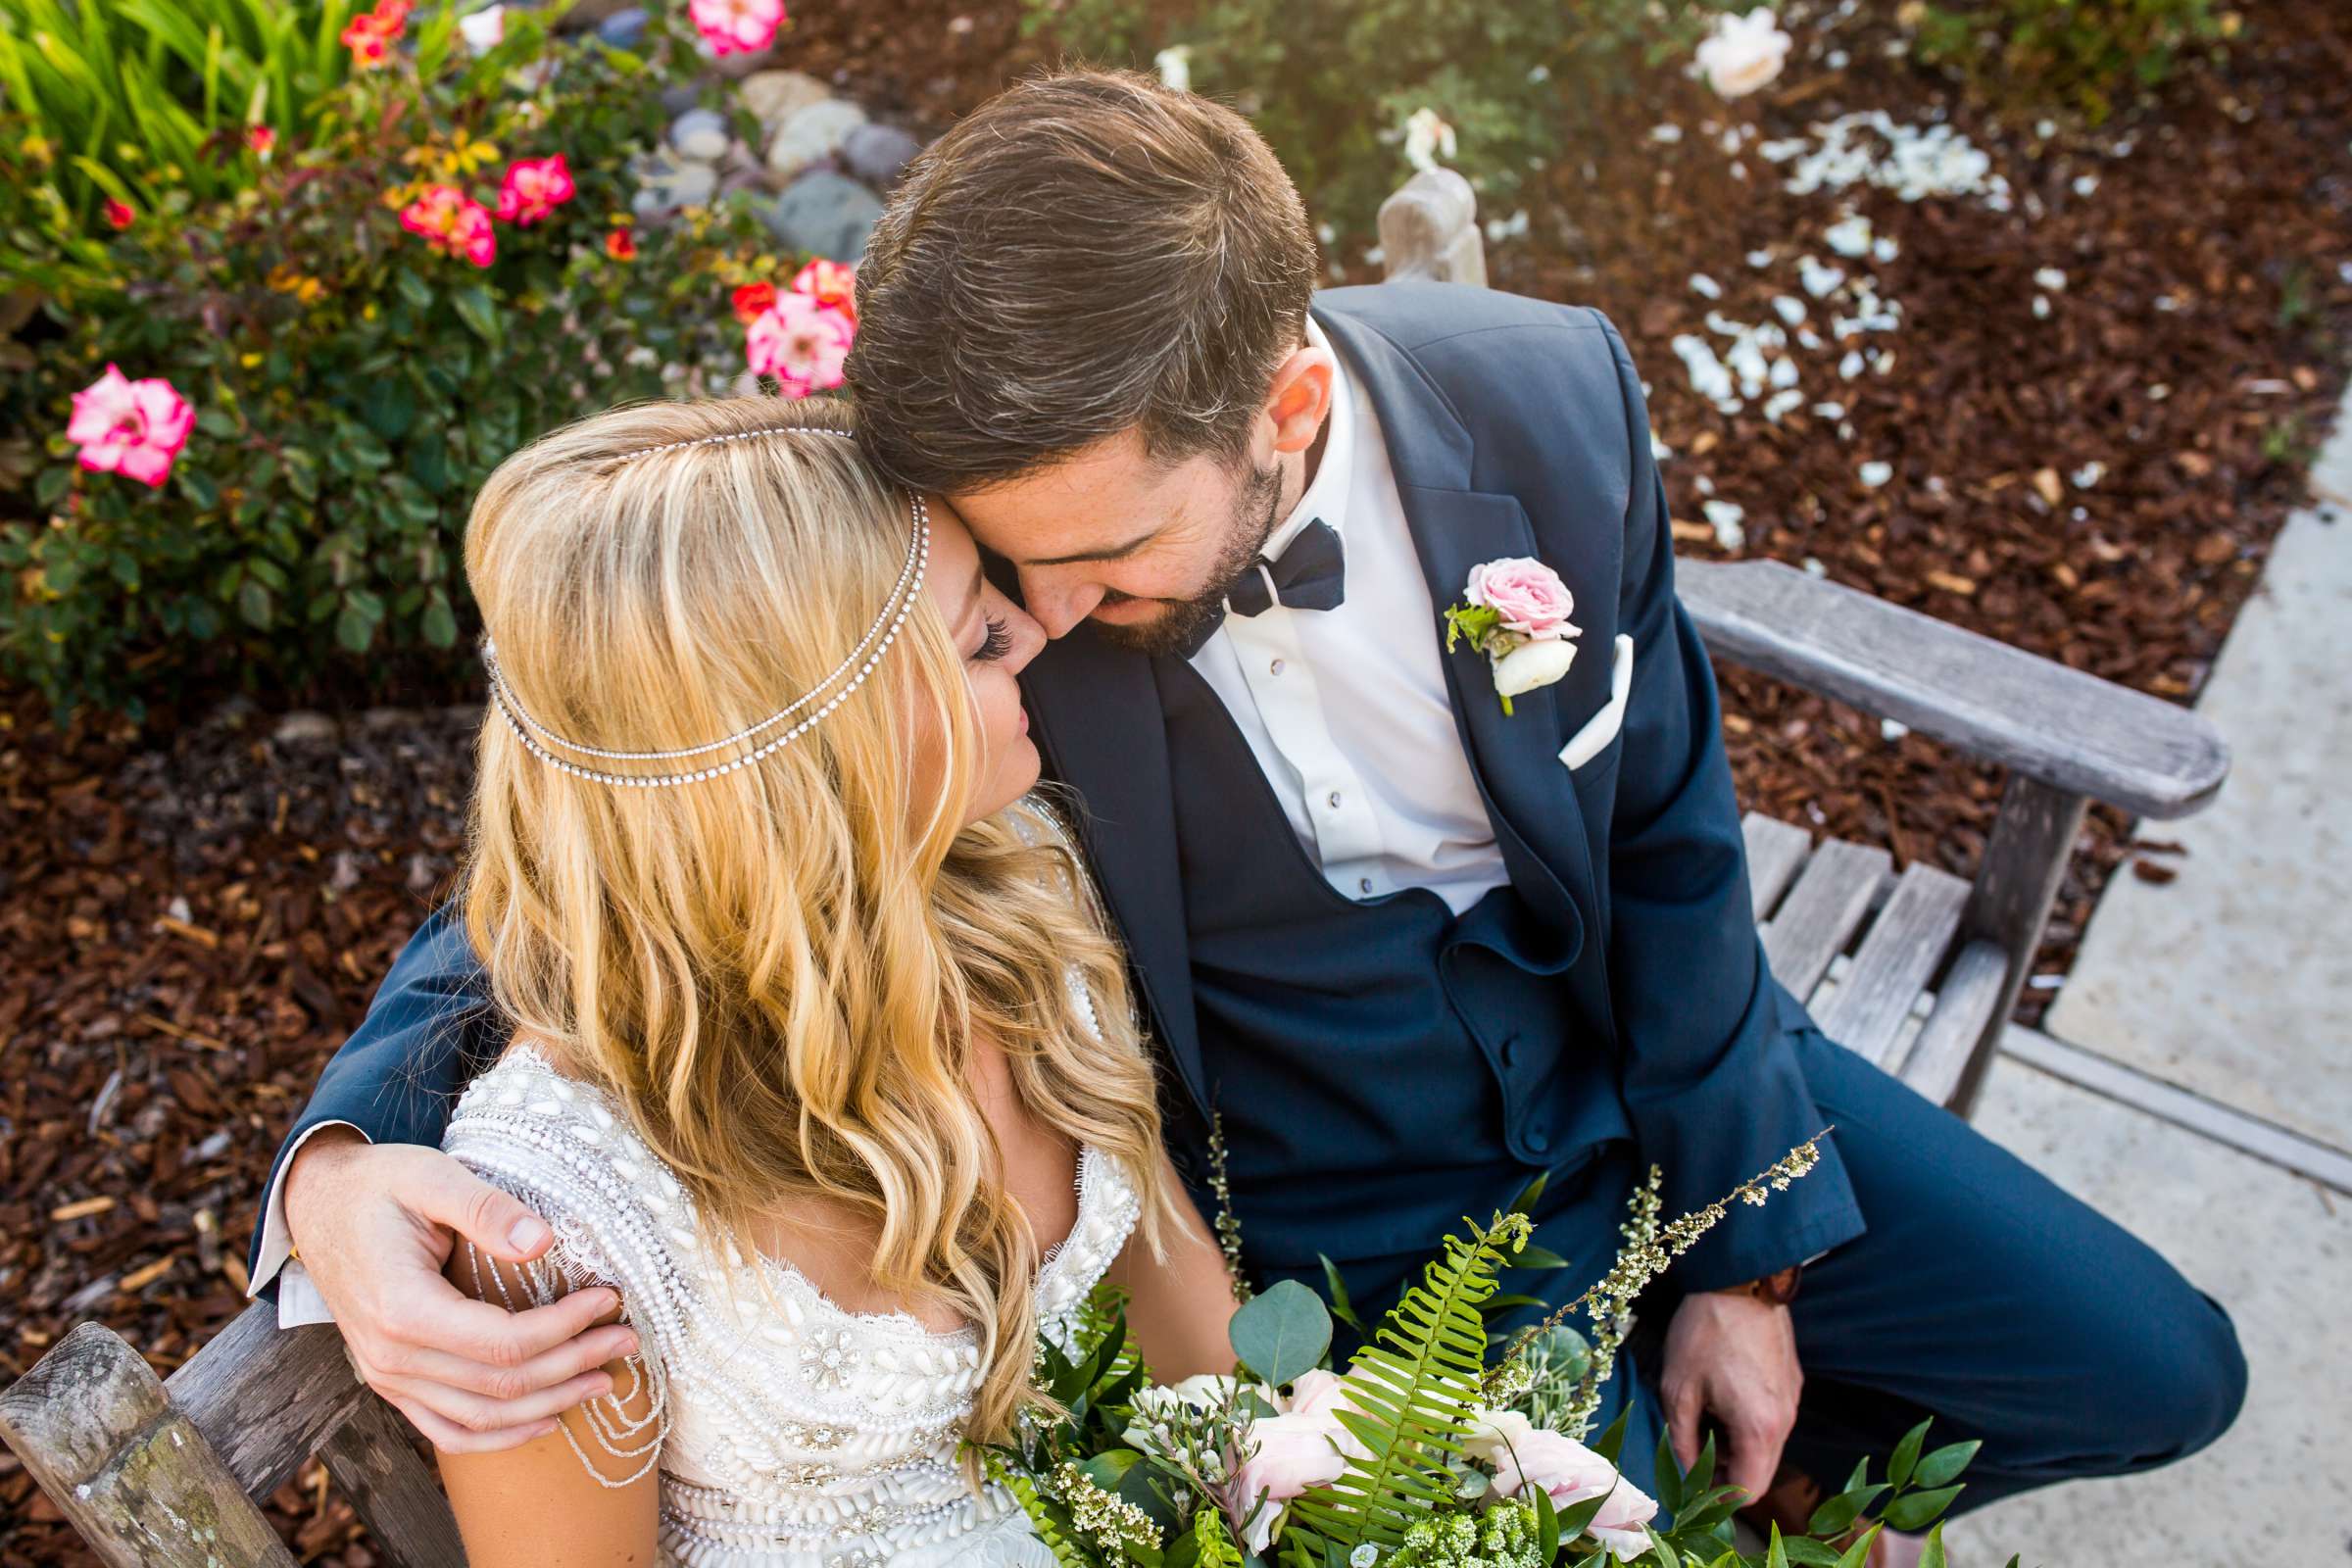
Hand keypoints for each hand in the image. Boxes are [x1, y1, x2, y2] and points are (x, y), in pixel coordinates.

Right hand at [283, 1128, 638, 1452]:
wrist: (319, 1204)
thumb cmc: (378, 1185)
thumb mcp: (430, 1176)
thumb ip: (486, 1208)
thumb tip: (545, 1239)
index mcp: (403, 1309)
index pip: (504, 1342)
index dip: (565, 1328)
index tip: (610, 1300)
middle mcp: (391, 1356)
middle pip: (501, 1385)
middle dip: (574, 1366)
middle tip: (628, 1340)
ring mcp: (387, 1376)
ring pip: (480, 1418)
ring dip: (549, 1404)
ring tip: (605, 1381)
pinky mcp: (391, 1381)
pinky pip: (446, 1429)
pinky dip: (498, 1435)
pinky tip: (544, 1420)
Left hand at [1658, 1287, 1801, 1504]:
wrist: (1740, 1281)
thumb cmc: (1704, 1332)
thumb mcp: (1678, 1388)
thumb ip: (1682, 1438)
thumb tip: (1685, 1469)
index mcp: (1758, 1428)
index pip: (1749, 1490)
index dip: (1720, 1499)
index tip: (1694, 1490)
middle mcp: (1785, 1420)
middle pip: (1761, 1471)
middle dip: (1727, 1473)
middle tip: (1692, 1454)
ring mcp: (1793, 1399)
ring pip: (1767, 1446)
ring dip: (1737, 1447)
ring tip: (1703, 1421)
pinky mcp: (1792, 1381)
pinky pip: (1773, 1420)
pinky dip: (1749, 1425)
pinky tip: (1722, 1400)